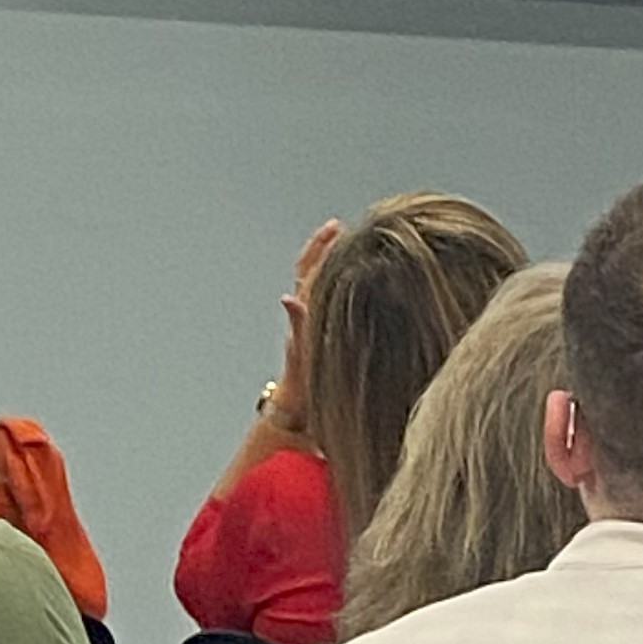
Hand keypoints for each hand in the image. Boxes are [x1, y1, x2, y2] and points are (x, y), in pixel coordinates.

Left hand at [275, 218, 339, 430]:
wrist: (298, 416)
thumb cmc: (302, 392)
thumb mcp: (302, 356)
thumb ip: (298, 326)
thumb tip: (289, 297)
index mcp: (305, 315)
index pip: (310, 272)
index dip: (320, 248)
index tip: (335, 228)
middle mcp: (307, 317)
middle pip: (313, 273)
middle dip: (324, 248)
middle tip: (339, 227)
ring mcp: (314, 327)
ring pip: (320, 287)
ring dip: (329, 264)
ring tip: (346, 245)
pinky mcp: (321, 338)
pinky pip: (328, 305)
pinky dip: (337, 288)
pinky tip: (354, 284)